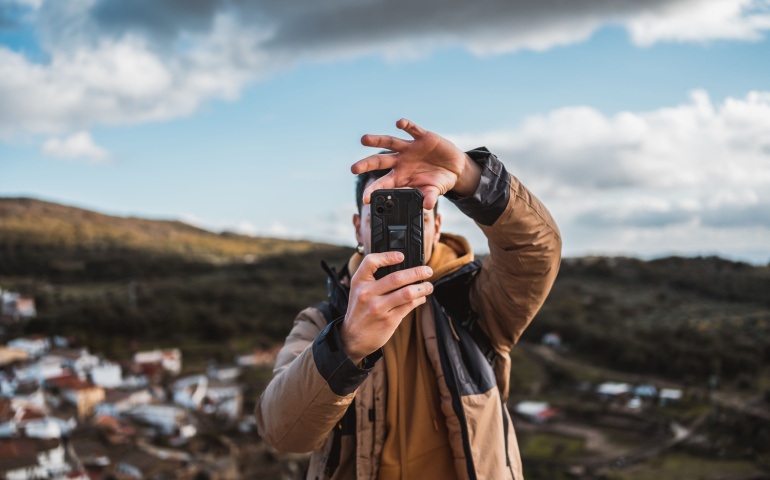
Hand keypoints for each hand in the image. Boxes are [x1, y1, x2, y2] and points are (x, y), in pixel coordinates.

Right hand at [339, 251, 433, 364]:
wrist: (352, 338)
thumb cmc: (359, 311)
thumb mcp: (358, 291)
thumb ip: (373, 279)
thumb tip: (402, 268)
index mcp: (359, 282)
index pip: (371, 262)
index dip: (388, 256)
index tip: (402, 256)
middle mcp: (367, 293)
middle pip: (396, 278)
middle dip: (417, 272)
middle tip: (427, 270)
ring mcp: (378, 308)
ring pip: (407, 293)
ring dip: (422, 288)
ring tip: (429, 286)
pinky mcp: (389, 320)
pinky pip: (409, 306)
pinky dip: (418, 300)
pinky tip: (421, 298)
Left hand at [351, 118, 479, 209]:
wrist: (454, 168)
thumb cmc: (439, 181)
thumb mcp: (434, 190)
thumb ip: (429, 196)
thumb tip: (427, 206)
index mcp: (400, 177)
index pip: (383, 184)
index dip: (374, 190)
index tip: (366, 198)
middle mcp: (401, 161)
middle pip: (379, 161)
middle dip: (366, 164)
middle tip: (353, 169)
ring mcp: (409, 148)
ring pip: (389, 142)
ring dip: (377, 140)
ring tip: (364, 139)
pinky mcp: (422, 137)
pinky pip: (412, 130)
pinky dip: (406, 125)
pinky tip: (400, 123)